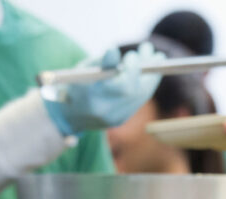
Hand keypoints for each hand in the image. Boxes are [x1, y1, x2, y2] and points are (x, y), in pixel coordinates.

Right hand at [43, 42, 163, 134]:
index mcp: (93, 97)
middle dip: (148, 71)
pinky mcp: (120, 120)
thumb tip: (114, 52)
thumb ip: (100, 62)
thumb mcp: (83, 69)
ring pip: (140, 97)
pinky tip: (149, 73)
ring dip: (151, 77)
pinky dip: (145, 86)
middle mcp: (106, 111)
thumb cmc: (75, 84)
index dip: (133, 70)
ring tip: (156, 59)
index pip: (123, 87)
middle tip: (156, 54)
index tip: (133, 55)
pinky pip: (137, 101)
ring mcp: (115, 118)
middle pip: (136, 92)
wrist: (68, 114)